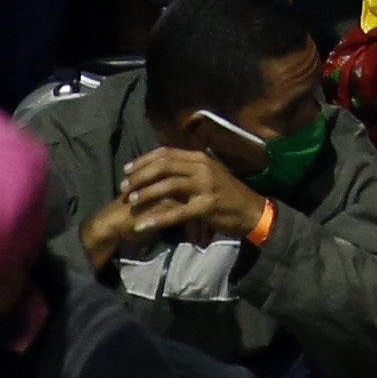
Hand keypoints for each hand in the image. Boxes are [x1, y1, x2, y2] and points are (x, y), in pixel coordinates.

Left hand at [110, 139, 271, 247]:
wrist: (252, 210)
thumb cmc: (228, 194)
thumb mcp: (209, 175)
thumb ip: (188, 170)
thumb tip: (163, 170)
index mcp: (200, 158)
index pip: (166, 153)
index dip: (144, 160)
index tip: (127, 169)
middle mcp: (202, 167)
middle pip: (163, 165)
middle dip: (140, 175)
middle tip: (124, 186)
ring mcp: (205, 185)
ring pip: (167, 185)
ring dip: (145, 193)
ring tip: (130, 201)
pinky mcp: (206, 206)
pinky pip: (175, 212)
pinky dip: (156, 218)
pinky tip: (142, 224)